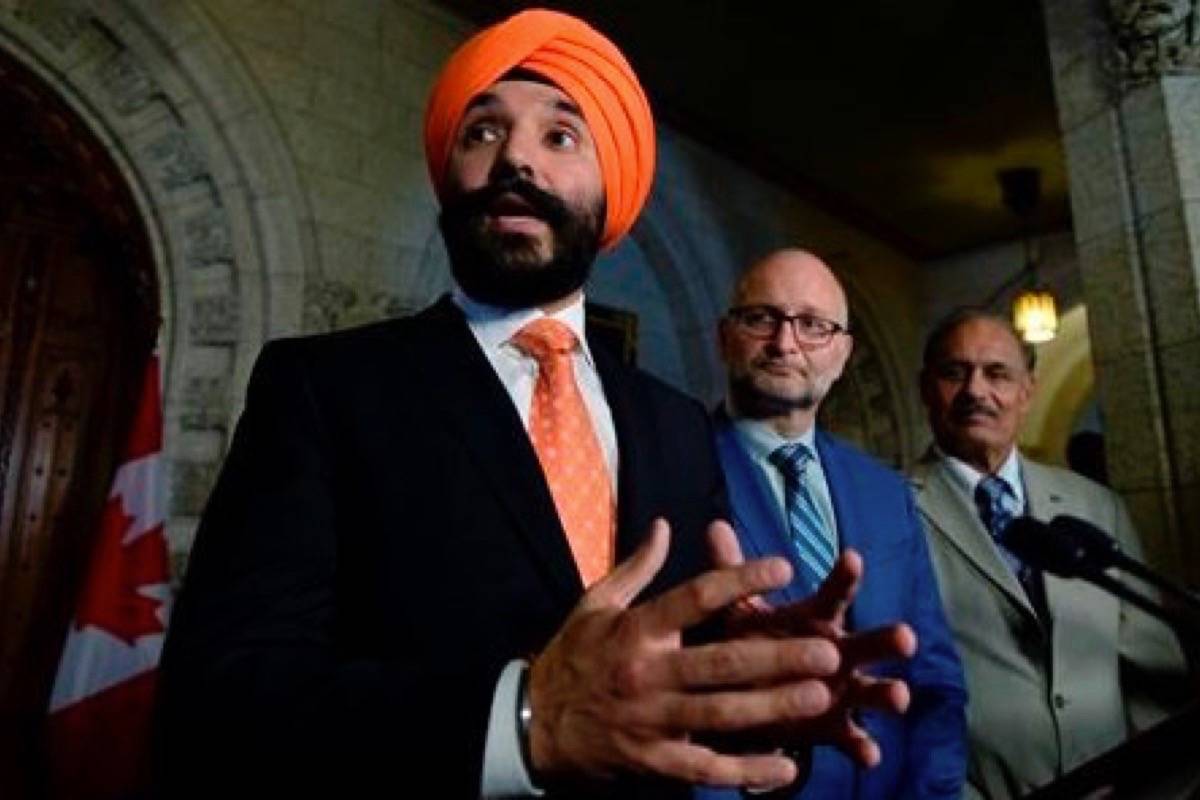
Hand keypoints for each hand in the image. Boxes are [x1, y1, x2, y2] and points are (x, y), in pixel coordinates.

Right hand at [528, 518, 846, 789]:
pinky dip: (746, 771)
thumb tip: (664, 525)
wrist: (533, 722)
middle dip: (776, 657)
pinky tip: (786, 767)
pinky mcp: (654, 760)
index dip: (740, 581)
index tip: (784, 568)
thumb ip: (637, 567)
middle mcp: (647, 673)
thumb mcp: (594, 603)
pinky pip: (706, 768)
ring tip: (818, 697)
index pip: (695, 598)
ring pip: (721, 715)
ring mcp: (651, 721)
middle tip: (825, 650)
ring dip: (772, 708)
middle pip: (720, 663)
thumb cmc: (573, 656)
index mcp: (636, 630)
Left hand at [709, 522, 915, 766]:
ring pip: (872, 690)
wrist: (753, 695)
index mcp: (817, 620)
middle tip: (906, 636)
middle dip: (886, 640)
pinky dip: (861, 745)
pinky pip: (852, 737)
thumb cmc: (756, 642)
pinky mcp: (834, 727)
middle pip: (868, 642)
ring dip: (886, 693)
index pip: (834, 594)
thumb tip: (714, 527)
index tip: (852, 557)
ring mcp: (842, 691)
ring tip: (898, 695)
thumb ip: (733, 573)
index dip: (844, 577)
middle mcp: (839, 652)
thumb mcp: (742, 609)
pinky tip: (869, 753)